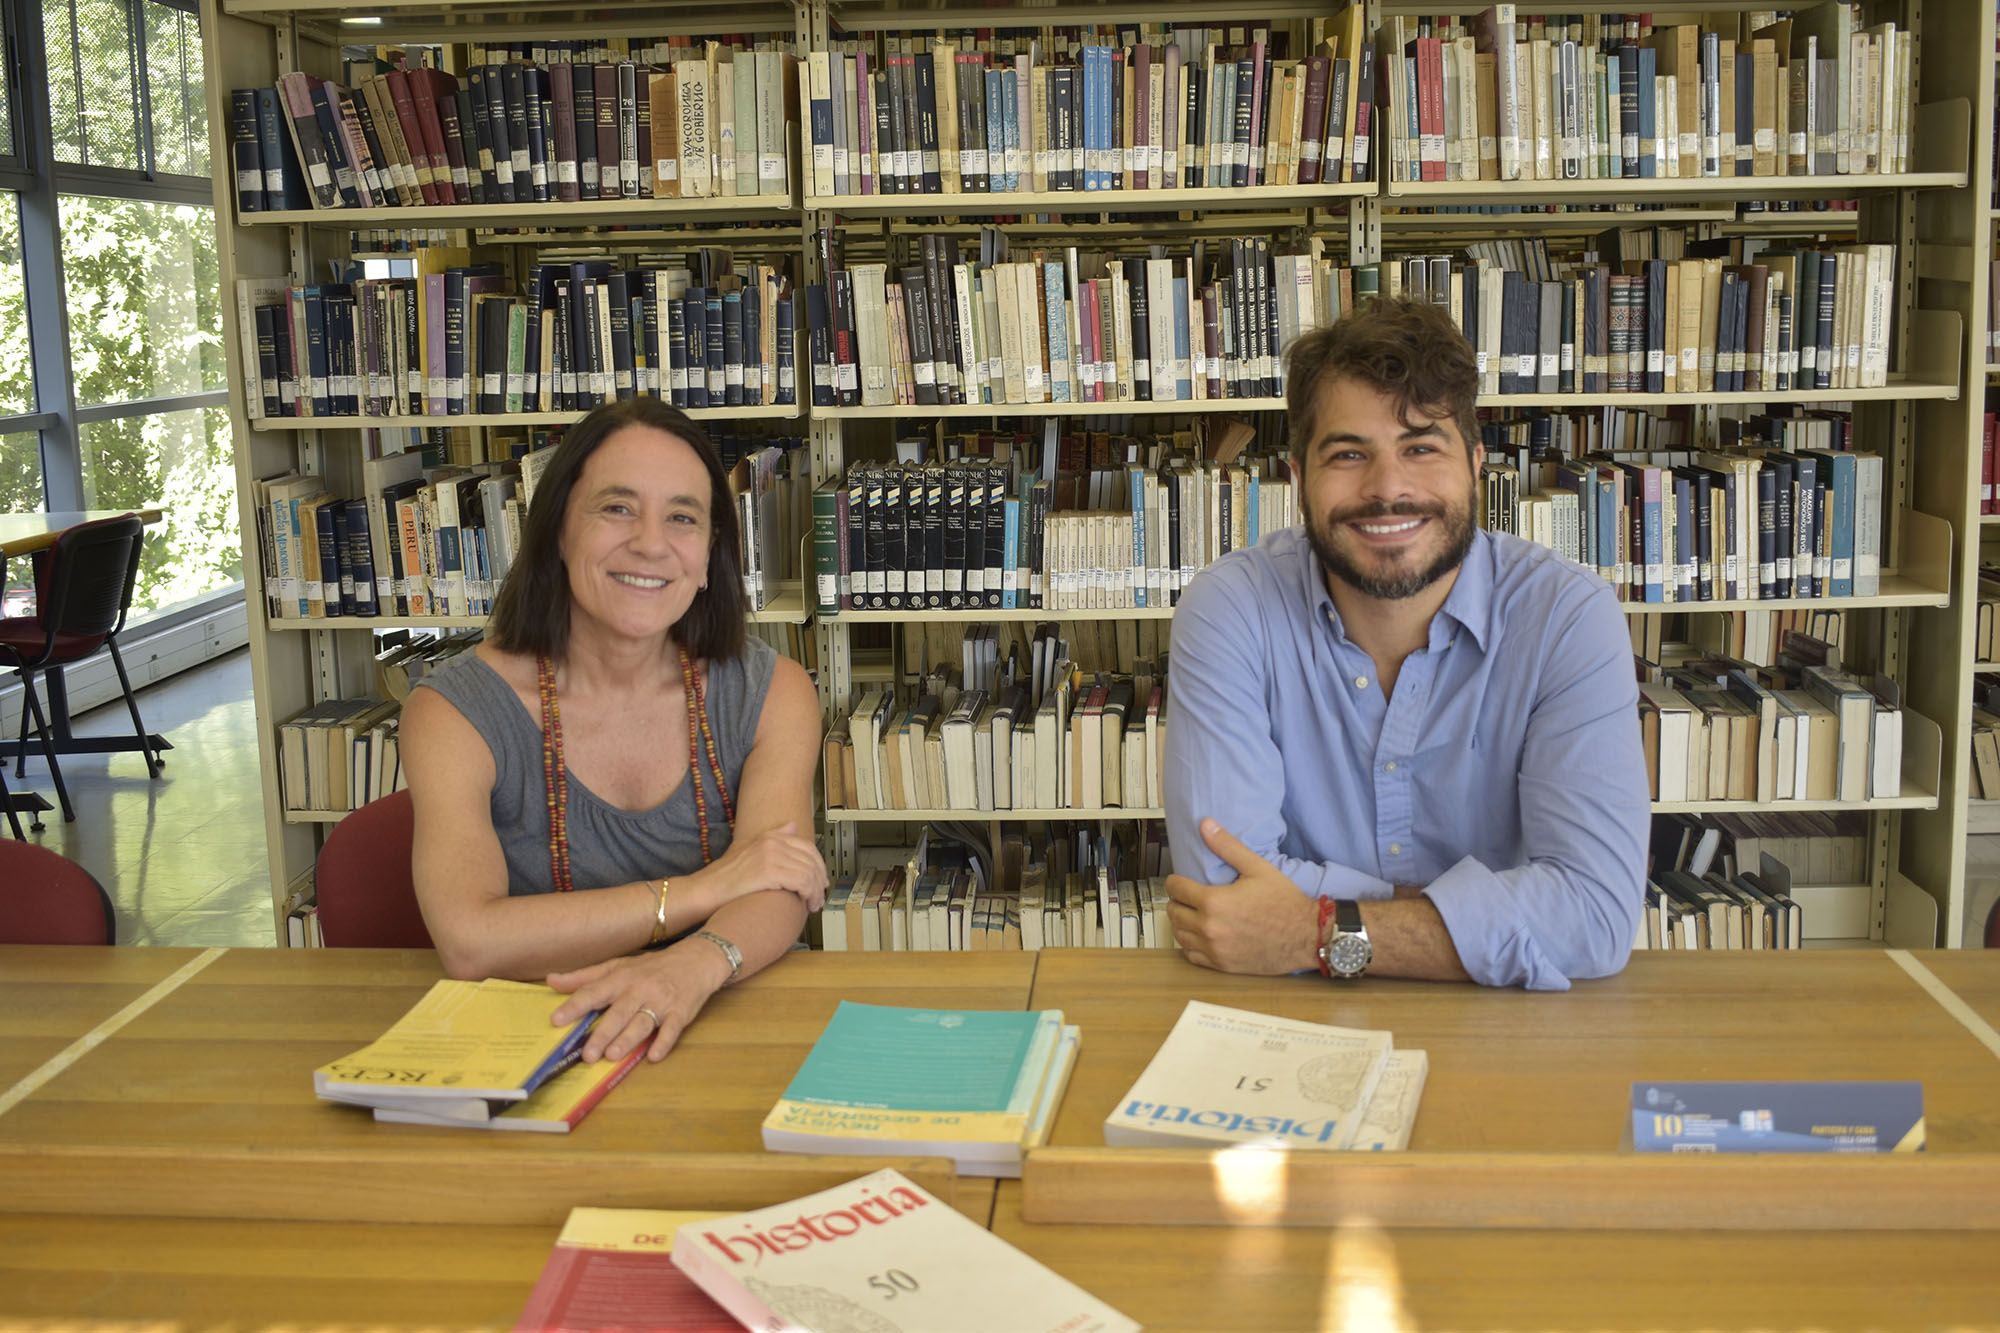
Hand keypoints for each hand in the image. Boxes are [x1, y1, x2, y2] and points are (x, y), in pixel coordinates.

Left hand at [546, 939, 732, 1062]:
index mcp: (621, 978)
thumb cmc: (652, 967)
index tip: (556, 1020)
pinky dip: (664, 1042)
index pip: (594, 992)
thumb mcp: (618, 966)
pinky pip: (672, 1028)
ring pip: (642, 1022)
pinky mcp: (681, 1011)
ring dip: (628, 1039)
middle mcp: (640, 988)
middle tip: (587, 1054)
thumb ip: (585, 977)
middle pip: (618, 1012)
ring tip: (612, 1056)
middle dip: (603, 1033)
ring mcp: (662, 1001)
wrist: (698, 959)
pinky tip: (655, 1055)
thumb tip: (551, 980)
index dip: (575, 1006)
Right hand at [691, 820, 828, 911]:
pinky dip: (809, 895)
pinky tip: (805, 904)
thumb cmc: (725, 879)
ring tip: (812, 905)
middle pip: (812, 860)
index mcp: (770, 836)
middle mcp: (772, 842)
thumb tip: (793, 826)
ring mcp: (771, 854)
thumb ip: (774, 838)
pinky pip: (803, 882)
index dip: (819, 866)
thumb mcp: (750, 852)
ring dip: (815, 892)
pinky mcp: (770, 871)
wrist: (705, 891)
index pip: (808, 847)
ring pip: (810, 873)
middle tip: (818, 897)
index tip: (820, 881)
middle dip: (819, 881)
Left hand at [1165, 818, 1319, 974]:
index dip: (1174, 882)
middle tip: (1186, 896)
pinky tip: (1200, 936)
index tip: (1178, 881)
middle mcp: (1210, 928)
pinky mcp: (1222, 965)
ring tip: (1192, 914)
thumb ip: (1228, 846)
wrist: (1306, 936)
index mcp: (1214, 902)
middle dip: (1177, 901)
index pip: (1176, 889)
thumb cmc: (1285, 903)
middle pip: (1174, 912)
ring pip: (1179, 935)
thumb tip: (1207, 826)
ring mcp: (1215, 949)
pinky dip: (1191, 945)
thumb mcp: (1257, 867)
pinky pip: (1192, 956)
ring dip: (1181, 923)